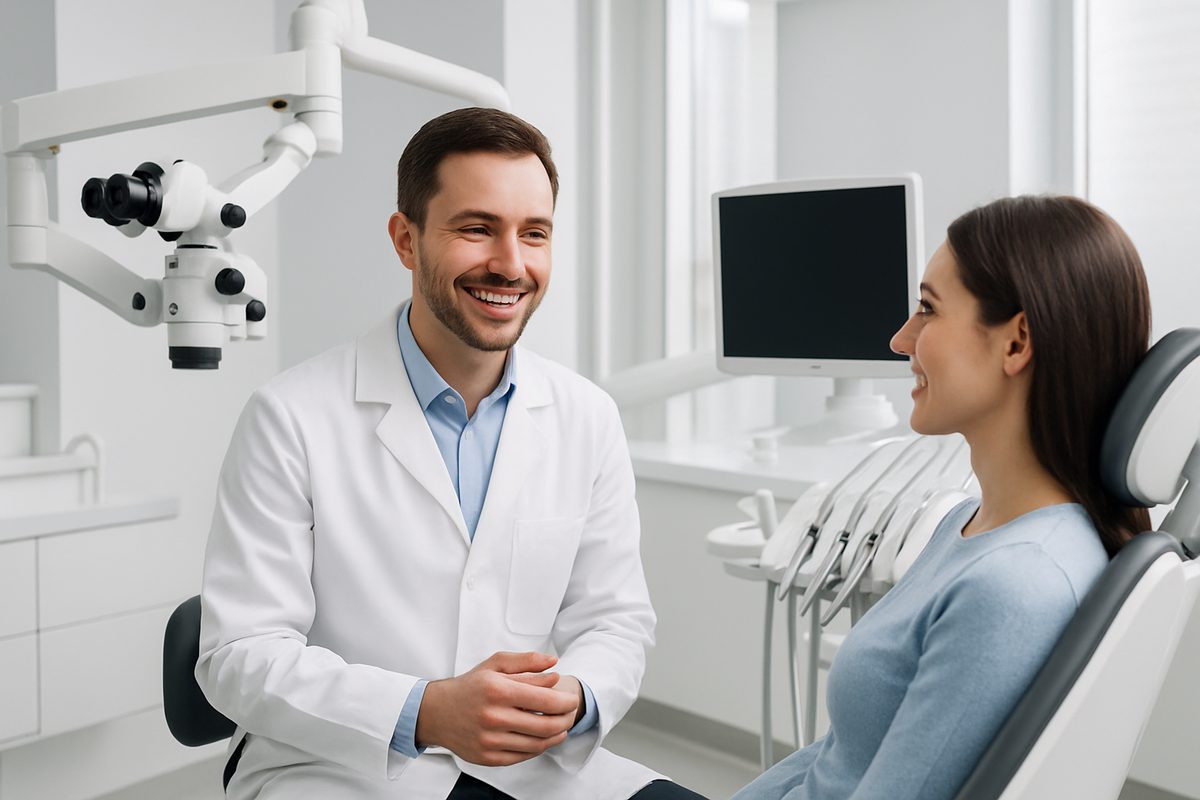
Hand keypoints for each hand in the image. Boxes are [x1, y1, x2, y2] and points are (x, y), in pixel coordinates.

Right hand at [414, 651, 579, 765]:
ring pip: (537, 744)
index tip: (573, 700)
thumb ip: (527, 663)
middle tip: (571, 715)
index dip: (567, 702)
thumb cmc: (470, 686)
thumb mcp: (496, 664)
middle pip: (546, 726)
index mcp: (498, 691)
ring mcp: (490, 741)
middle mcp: (493, 717)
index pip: (546, 701)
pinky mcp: (487, 757)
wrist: (437, 712)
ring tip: (562, 727)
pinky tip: (543, 738)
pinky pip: (522, 756)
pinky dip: (538, 748)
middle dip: (566, 720)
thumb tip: (555, 666)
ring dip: (556, 736)